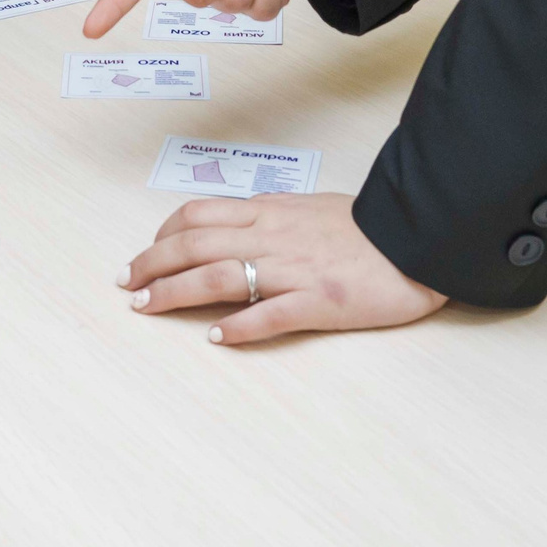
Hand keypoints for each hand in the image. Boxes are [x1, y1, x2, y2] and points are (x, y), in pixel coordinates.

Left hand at [117, 194, 446, 344]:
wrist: (419, 236)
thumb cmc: (367, 227)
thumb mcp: (309, 209)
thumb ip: (271, 219)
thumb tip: (236, 229)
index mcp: (270, 212)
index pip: (199, 216)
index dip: (163, 235)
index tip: (145, 254)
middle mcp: (273, 237)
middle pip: (195, 244)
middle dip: (153, 263)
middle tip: (127, 284)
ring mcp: (295, 270)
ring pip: (220, 275)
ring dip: (176, 291)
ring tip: (147, 307)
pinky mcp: (322, 301)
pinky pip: (272, 314)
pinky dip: (240, 326)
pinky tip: (215, 338)